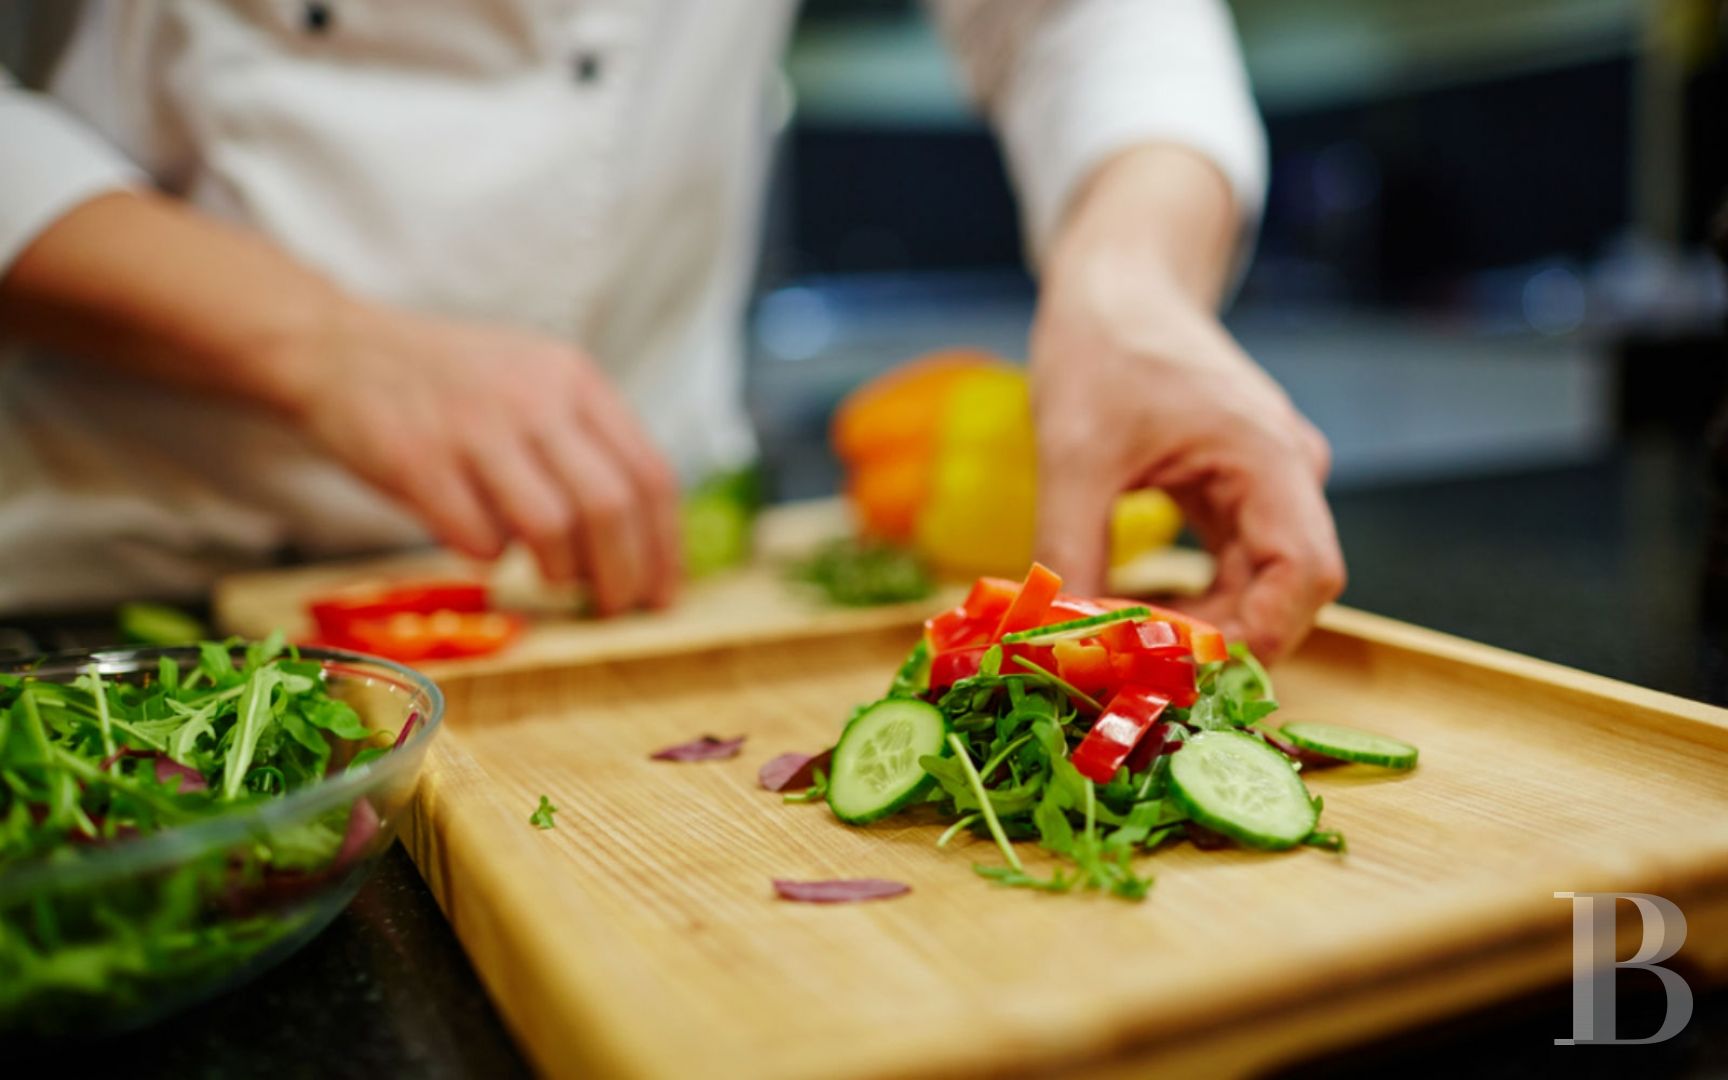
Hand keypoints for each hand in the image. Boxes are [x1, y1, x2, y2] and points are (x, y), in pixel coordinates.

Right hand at [286, 301, 680, 613]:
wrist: (342, 350)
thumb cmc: (454, 383)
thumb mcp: (535, 380)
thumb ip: (587, 440)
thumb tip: (644, 539)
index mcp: (574, 378)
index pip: (649, 474)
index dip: (664, 546)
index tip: (664, 592)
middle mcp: (533, 397)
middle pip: (609, 508)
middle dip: (623, 575)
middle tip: (616, 608)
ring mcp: (475, 428)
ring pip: (552, 529)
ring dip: (560, 572)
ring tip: (552, 577)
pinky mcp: (418, 462)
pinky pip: (478, 539)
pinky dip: (489, 556)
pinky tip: (480, 541)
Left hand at [1029, 150, 1342, 659]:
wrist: (1118, 283)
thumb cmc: (1102, 346)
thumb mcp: (1073, 453)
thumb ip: (1069, 548)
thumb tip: (1056, 640)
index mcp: (1269, 458)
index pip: (1306, 576)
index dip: (1252, 636)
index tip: (1176, 670)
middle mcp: (1286, 477)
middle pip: (1284, 594)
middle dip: (1213, 643)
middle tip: (1130, 675)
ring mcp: (1266, 486)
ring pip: (1254, 589)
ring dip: (1196, 628)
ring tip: (1119, 649)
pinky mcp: (1235, 493)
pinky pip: (1229, 568)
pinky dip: (1187, 601)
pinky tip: (1127, 613)